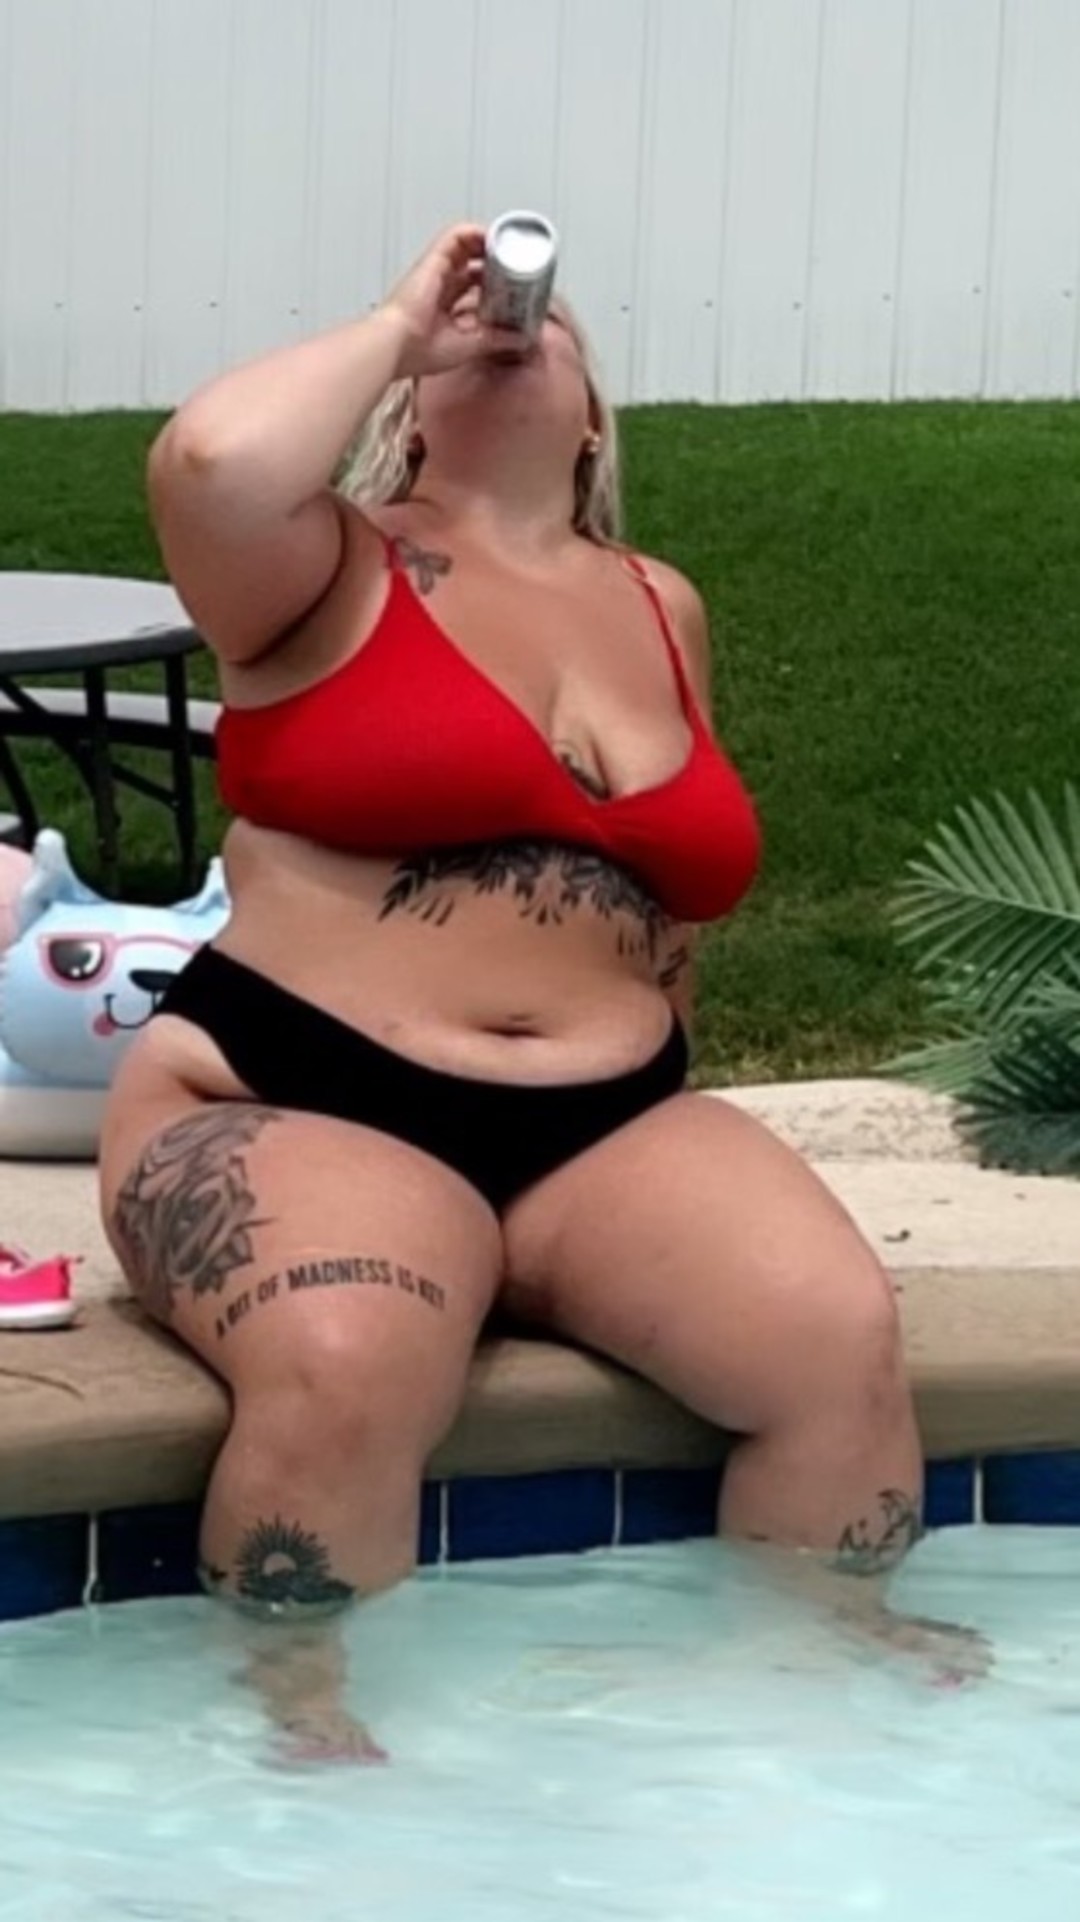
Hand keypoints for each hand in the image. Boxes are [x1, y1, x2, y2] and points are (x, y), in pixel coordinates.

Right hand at [379, 223, 522, 378]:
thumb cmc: (418, 349)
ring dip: (489, 243)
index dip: (495, 282)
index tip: (515, 286)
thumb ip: (496, 339)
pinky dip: (476, 232)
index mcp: (445, 307)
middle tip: (518, 266)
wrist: (397, 344)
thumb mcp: (470, 345)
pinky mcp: (434, 258)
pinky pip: (457, 234)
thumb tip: (521, 338)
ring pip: (467, 245)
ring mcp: (436, 269)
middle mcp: (440, 285)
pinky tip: (494, 238)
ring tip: (510, 249)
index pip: (474, 286)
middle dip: (496, 262)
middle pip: (473, 263)